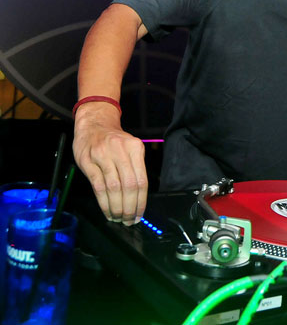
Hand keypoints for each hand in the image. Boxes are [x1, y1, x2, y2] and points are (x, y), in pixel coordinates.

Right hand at [73, 103, 146, 224]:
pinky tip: (107, 211)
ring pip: (113, 188)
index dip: (141, 201)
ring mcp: (103, 155)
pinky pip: (98, 187)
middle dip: (130, 207)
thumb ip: (135, 169)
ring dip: (116, 207)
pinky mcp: (88, 162)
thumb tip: (139, 199)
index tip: (140, 214)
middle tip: (129, 220)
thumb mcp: (130, 148)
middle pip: (128, 186)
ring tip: (118, 218)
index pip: (141, 180)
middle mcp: (120, 151)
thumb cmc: (114, 141)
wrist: (94, 124)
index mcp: (135, 148)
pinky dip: (104, 203)